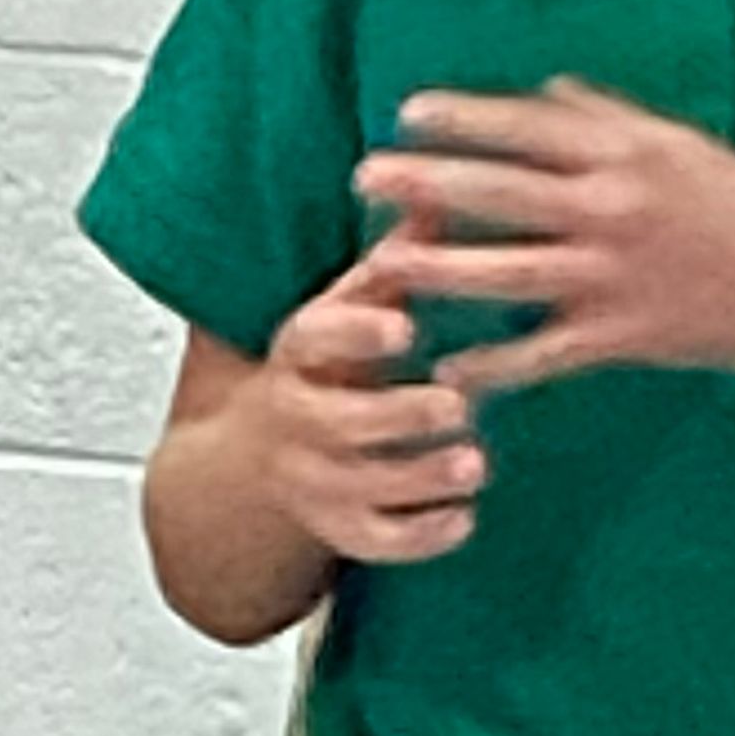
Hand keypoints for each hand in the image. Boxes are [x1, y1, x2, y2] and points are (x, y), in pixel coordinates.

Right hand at [233, 235, 489, 567]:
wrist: (258, 455)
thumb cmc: (330, 361)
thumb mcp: (351, 304)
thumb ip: (395, 262)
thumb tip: (437, 192)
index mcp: (298, 350)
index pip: (313, 338)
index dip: (356, 334)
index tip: (404, 328)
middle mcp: (293, 416)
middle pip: (337, 421)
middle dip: (399, 417)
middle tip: (459, 408)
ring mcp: (308, 476)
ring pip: (358, 486)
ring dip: (418, 478)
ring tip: (476, 464)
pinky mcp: (331, 527)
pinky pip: (370, 543)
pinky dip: (418, 537)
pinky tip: (464, 518)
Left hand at [352, 79, 734, 390]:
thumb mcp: (684, 145)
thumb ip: (610, 118)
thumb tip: (546, 91)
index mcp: (627, 154)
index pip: (528, 127)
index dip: (464, 118)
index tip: (406, 113)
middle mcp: (613, 209)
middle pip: (504, 193)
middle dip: (429, 183)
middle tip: (365, 176)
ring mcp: (613, 277)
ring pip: (510, 273)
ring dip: (442, 268)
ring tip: (383, 263)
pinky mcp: (620, 337)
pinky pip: (544, 355)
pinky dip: (496, 366)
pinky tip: (447, 369)